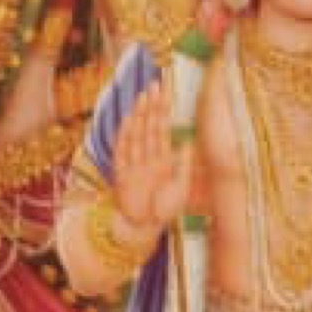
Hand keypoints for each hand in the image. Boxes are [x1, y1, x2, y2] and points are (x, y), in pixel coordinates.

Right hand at [108, 78, 191, 238]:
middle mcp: (148, 157)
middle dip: (153, 106)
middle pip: (150, 126)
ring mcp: (135, 163)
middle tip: (156, 84)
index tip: (167, 91)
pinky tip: (128, 120)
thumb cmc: (164, 210)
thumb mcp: (181, 188)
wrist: (144, 228)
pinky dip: (125, 136)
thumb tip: (189, 142)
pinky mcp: (122, 173)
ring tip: (144, 96)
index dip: (165, 110)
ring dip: (140, 115)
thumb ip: (183, 166)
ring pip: (138, 134)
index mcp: (163, 159)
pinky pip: (123, 151)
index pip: (164, 128)